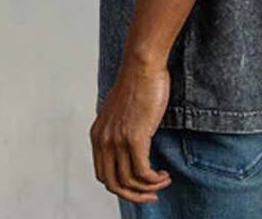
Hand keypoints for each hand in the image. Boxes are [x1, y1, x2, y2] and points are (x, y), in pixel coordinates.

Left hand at [90, 59, 172, 203]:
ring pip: (129, 182)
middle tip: (150, 195)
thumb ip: (120, 128)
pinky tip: (164, 175)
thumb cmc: (137, 82)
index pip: (102, 174)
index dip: (120, 185)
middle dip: (132, 195)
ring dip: (148, 188)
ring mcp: (118, 140)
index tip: (137, 186)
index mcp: (97, 134)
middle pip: (113, 184)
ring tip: (163, 182)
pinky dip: (154, 179)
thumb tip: (131, 145)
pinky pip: (143, 172)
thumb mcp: (121, 110)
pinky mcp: (134, 138)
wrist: (142, 65)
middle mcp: (104, 140)